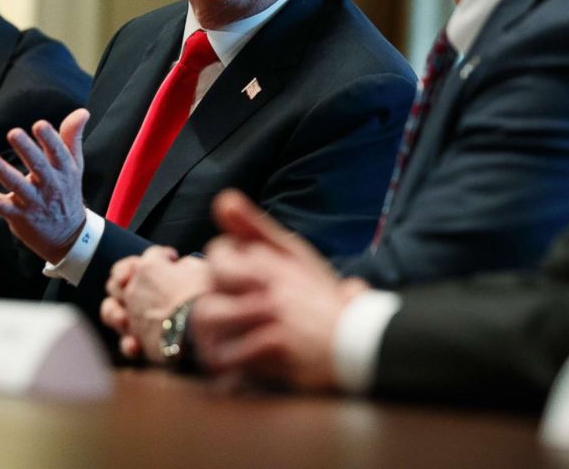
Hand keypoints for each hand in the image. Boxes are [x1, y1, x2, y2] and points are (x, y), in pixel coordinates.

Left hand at [0, 109, 88, 263]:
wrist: (68, 236)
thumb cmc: (67, 192)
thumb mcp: (74, 166)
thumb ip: (72, 137)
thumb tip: (82, 111)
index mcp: (65, 171)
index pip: (58, 153)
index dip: (50, 139)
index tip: (40, 125)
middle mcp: (50, 186)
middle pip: (39, 167)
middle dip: (27, 150)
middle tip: (14, 133)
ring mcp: (33, 202)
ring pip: (16, 185)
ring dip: (1, 170)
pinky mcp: (18, 215)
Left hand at [101, 246, 211, 362]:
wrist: (200, 329)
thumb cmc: (203, 295)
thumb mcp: (201, 269)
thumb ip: (187, 265)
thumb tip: (183, 267)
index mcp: (149, 267)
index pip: (153, 255)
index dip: (165, 256)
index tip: (173, 260)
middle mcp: (134, 289)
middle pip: (119, 278)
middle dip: (129, 277)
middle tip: (146, 283)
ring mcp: (131, 315)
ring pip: (110, 310)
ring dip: (117, 311)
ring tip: (129, 315)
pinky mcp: (135, 340)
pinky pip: (124, 342)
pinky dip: (130, 343)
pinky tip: (138, 343)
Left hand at [191, 189, 367, 390]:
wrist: (358, 342)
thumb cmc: (319, 299)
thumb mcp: (293, 256)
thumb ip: (255, 229)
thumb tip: (223, 199)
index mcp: (272, 257)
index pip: (218, 251)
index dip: (221, 269)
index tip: (234, 286)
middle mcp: (270, 279)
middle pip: (211, 277)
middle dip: (211, 297)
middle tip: (224, 319)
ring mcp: (272, 312)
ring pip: (209, 315)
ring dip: (212, 332)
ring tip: (224, 345)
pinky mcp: (274, 345)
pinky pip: (229, 354)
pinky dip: (228, 366)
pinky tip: (238, 369)